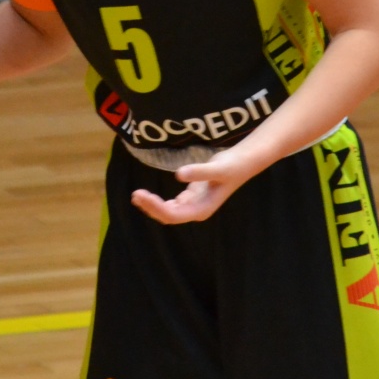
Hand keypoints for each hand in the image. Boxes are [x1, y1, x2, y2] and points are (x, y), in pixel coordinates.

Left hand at [130, 150, 259, 224]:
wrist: (242, 162)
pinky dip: (159, 201)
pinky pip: (172, 203)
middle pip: (168, 215)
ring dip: (153, 205)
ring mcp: (194, 204)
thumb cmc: (232, 166)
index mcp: (201, 209)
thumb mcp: (217, 168)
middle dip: (151, 207)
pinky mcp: (192, 196)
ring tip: (137, 196)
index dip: (156, 207)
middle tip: (135, 195)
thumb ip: (199, 172)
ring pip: (169, 210)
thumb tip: (178, 174)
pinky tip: (148, 196)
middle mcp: (196, 210)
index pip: (173, 214)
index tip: (142, 196)